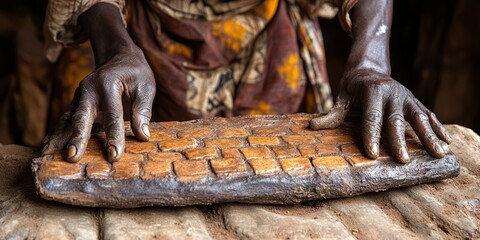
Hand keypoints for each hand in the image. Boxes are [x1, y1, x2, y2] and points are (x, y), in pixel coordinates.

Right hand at [42, 46, 154, 161]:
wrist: (118, 57)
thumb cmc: (135, 73)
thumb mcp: (146, 87)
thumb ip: (143, 111)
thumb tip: (143, 136)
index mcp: (108, 84)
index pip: (112, 115)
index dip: (113, 137)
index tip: (114, 156)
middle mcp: (88, 90)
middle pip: (82, 117)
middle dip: (77, 138)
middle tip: (73, 157)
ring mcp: (79, 97)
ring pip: (66, 120)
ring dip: (58, 138)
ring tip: (48, 157)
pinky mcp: (75, 104)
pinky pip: (64, 120)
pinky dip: (56, 134)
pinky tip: (47, 150)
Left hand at [310, 70, 451, 162]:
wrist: (370, 66)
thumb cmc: (353, 85)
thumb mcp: (341, 95)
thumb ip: (332, 113)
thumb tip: (313, 126)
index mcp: (372, 91)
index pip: (371, 117)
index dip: (371, 136)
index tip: (373, 155)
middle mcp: (393, 92)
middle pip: (396, 120)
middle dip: (399, 141)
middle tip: (402, 160)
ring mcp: (407, 97)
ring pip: (419, 118)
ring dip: (429, 136)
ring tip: (437, 153)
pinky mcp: (415, 101)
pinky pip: (429, 115)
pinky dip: (438, 128)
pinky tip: (446, 142)